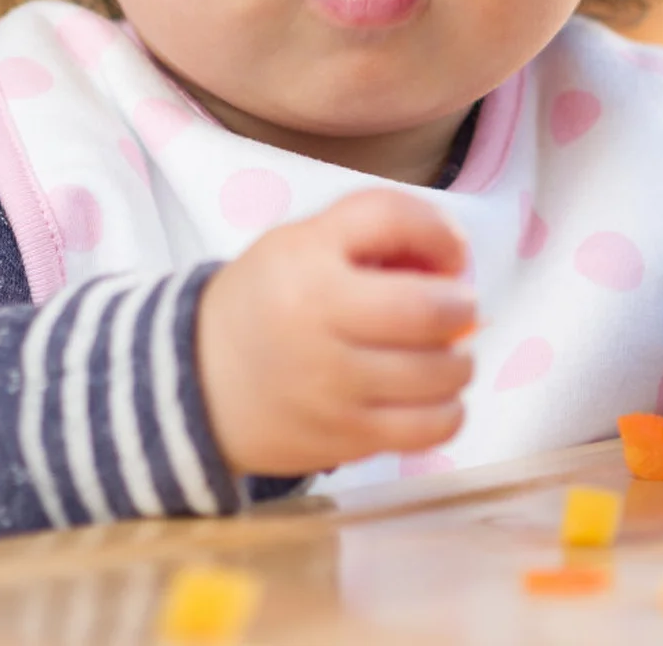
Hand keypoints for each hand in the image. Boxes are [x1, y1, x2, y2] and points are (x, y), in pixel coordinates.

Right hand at [196, 189, 476, 476]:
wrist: (200, 381)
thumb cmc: (271, 299)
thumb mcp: (305, 240)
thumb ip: (376, 228)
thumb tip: (455, 258)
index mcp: (308, 263)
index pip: (394, 221)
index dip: (442, 233)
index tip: (451, 254)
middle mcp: (319, 326)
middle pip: (429, 309)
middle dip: (461, 304)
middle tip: (456, 306)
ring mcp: (333, 392)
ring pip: (439, 375)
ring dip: (459, 359)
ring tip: (444, 352)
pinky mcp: (344, 442)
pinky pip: (429, 429)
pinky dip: (449, 410)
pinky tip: (434, 396)